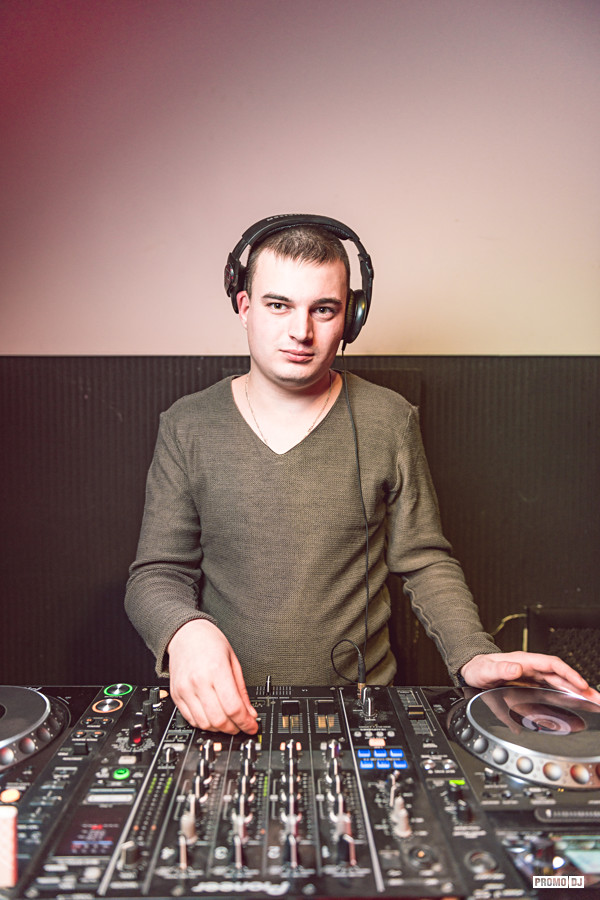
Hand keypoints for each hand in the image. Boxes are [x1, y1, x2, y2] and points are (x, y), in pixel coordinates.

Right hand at [167, 619, 258, 733]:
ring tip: (228, 723)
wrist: (185, 633)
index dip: (246, 722)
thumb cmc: (209, 642)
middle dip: (234, 728)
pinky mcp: (176, 695)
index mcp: (216, 670)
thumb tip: (249, 713)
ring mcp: (185, 690)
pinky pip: (190, 719)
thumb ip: (241, 690)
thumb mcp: (233, 661)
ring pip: (204, 723)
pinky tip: (213, 718)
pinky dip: (204, 724)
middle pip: (219, 719)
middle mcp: (198, 682)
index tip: (252, 726)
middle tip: (242, 726)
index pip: (233, 707)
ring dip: (219, 729)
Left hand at [460, 651, 599, 704]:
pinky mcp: (530, 685)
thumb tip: (515, 668)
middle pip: (561, 675)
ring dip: (576, 692)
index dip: (568, 674)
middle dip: (580, 685)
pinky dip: (565, 696)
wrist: (471, 671)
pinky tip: (574, 705)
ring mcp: (532, 677)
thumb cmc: (478, 669)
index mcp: (524, 661)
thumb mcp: (486, 670)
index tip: (581, 684)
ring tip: (592, 702)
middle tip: (597, 698)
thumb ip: (500, 669)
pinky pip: (552, 690)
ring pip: (560, 683)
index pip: (552, 665)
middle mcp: (531, 668)